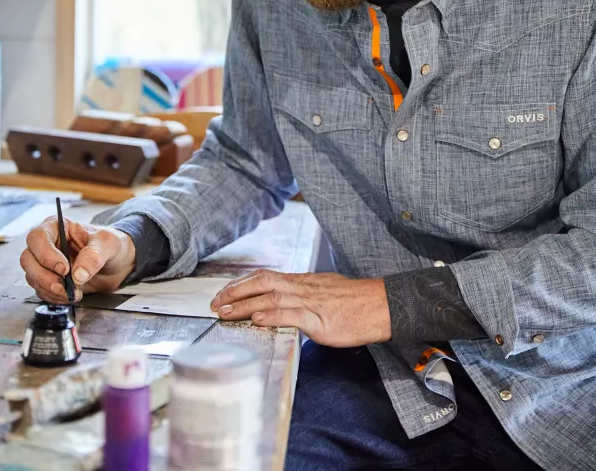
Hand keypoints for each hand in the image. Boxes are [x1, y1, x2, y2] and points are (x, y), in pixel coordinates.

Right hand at [20, 217, 136, 303]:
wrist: (117, 263)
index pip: (38, 237)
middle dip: (44, 276)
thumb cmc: (111, 245)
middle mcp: (48, 244)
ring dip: (50, 289)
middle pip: (28, 259)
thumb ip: (94, 256)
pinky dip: (53, 297)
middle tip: (64, 286)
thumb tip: (78, 274)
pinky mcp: (50, 279)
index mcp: (58, 227)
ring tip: (73, 293)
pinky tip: (70, 296)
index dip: (46, 254)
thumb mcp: (109, 244)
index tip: (64, 268)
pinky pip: (41, 290)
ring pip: (32, 276)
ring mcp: (46, 263)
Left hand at [210, 270, 391, 346]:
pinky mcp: (319, 319)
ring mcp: (310, 301)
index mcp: (302, 281)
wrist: (380, 305)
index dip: (242, 283)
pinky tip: (256, 318)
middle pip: (262, 281)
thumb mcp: (324, 292)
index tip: (224, 292)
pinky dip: (271, 314)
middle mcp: (302, 287)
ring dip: (244, 304)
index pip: (265, 276)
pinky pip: (291, 314)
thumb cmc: (355, 302)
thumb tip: (285, 303)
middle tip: (214, 302)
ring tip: (224, 311)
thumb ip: (303, 297)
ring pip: (270, 296)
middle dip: (235, 291)